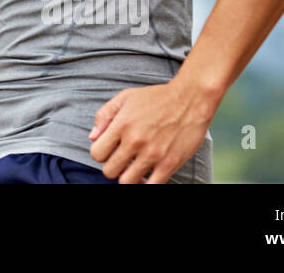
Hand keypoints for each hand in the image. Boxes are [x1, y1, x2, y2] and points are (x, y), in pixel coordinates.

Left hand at [87, 80, 215, 183]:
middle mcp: (135, 141)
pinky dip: (145, 184)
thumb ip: (104, 115)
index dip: (100, 154)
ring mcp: (153, 154)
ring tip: (133, 167)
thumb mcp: (125, 97)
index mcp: (121, 125)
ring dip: (127, 176)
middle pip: (109, 171)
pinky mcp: (169, 164)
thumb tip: (92, 137)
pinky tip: (147, 176)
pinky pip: (152, 186)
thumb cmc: (157, 97)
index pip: (97, 154)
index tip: (109, 149)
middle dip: (112, 167)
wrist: (190, 99)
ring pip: (127, 182)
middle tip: (122, 159)